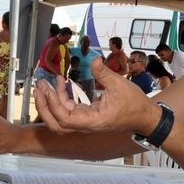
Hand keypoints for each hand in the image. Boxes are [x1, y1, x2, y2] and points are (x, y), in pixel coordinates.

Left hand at [34, 57, 159, 135]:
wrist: (144, 117)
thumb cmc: (134, 104)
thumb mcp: (120, 85)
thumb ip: (104, 73)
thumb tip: (93, 59)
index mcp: (93, 120)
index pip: (65, 119)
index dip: (54, 105)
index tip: (48, 89)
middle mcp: (86, 124)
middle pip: (57, 124)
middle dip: (44, 107)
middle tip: (39, 88)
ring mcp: (86, 121)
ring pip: (60, 118)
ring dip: (50, 103)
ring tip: (44, 86)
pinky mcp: (87, 116)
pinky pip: (68, 111)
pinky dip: (61, 98)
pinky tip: (61, 84)